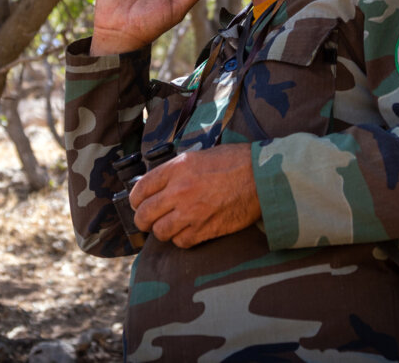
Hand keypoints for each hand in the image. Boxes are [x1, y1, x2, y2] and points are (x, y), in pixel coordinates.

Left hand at [129, 144, 261, 247]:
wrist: (262, 177)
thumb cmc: (235, 162)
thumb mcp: (199, 156)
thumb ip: (176, 171)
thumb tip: (159, 185)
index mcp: (177, 168)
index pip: (140, 188)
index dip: (135, 199)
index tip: (138, 203)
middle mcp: (179, 190)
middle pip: (144, 214)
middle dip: (142, 219)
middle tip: (148, 220)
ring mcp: (191, 212)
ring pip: (160, 232)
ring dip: (162, 230)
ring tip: (169, 226)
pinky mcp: (204, 229)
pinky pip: (180, 242)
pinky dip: (181, 239)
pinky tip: (187, 231)